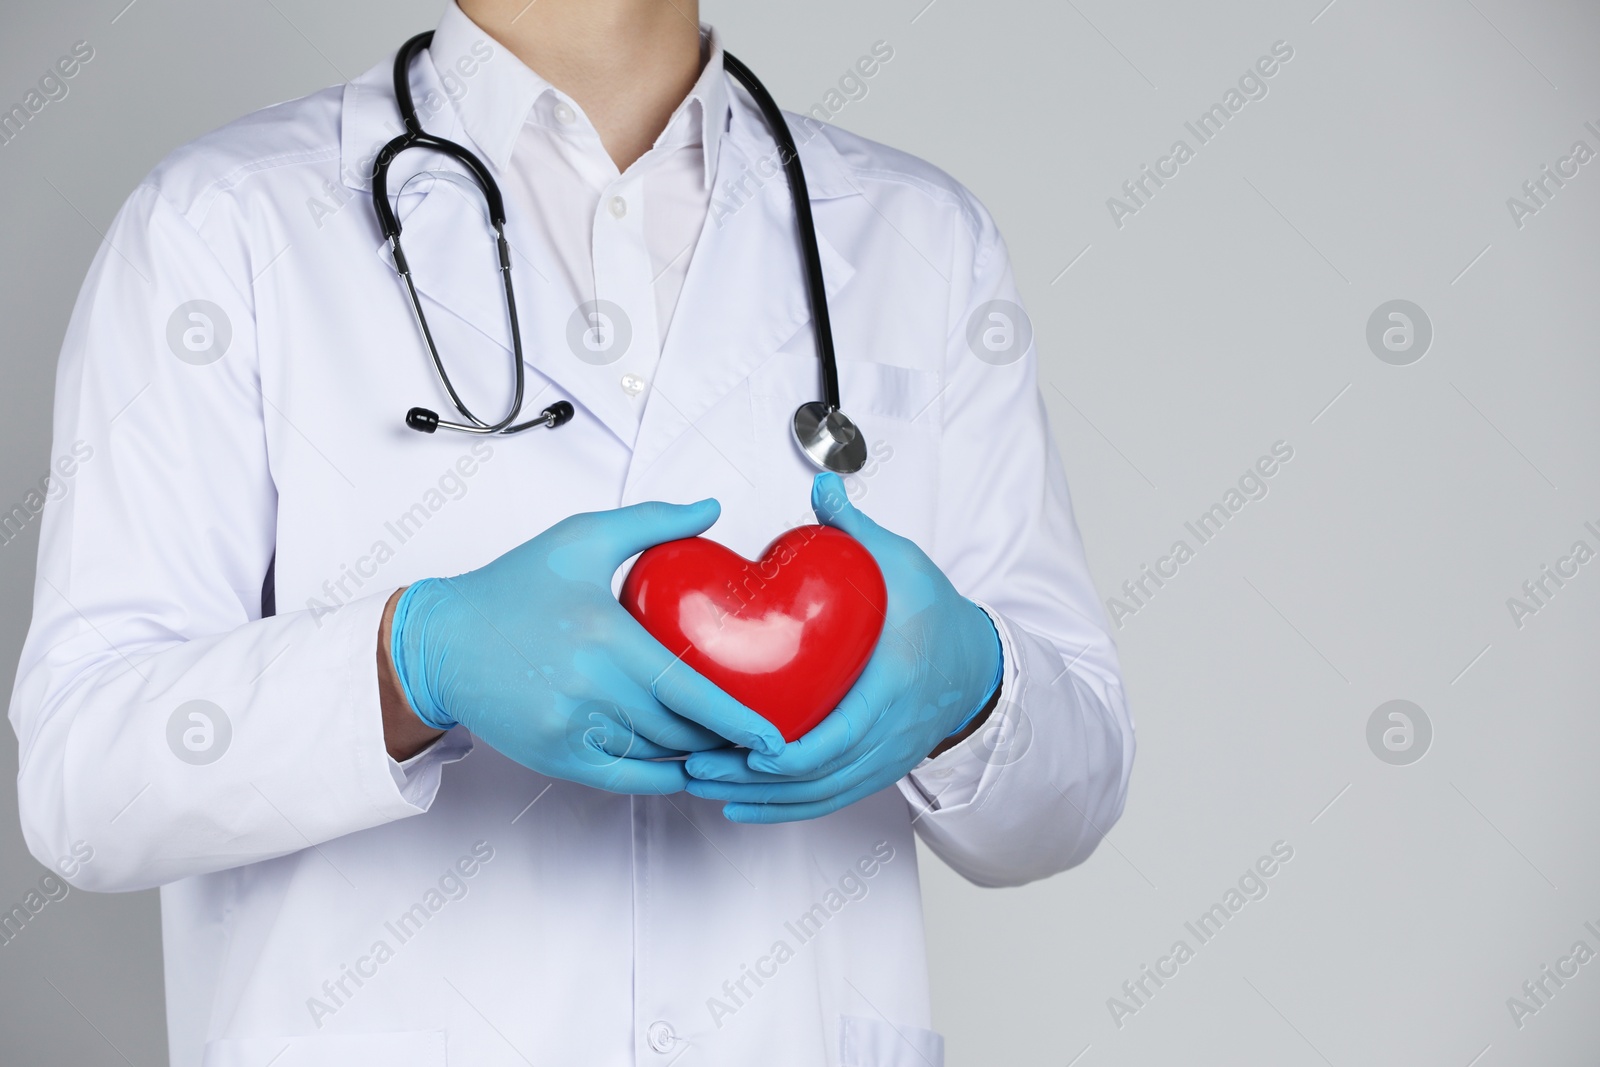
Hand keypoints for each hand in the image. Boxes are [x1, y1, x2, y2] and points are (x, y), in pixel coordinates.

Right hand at [388, 499, 785, 793]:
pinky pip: (624, 779)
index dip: (737, 720)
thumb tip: (711, 510)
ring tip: (731, 751)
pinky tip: (686, 768)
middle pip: (678, 731)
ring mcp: (569, 728)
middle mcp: (588, 688)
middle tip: (760, 737)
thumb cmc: (512, 587)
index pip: (686, 690)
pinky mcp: (554, 756)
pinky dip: (660, 778)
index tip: (774, 735)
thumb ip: (652, 522)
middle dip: (724, 739)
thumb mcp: (580, 538)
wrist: (441, 642)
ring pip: (655, 757)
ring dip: (697, 758)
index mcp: (604, 636)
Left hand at [684, 473, 1001, 821]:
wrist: (977, 662)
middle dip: (750, 777)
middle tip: (694, 762)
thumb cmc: (937, 614)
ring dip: (757, 798)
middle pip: (816, 775)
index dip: (788, 751)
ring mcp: (883, 758)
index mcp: (892, 685)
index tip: (742, 743)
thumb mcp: (904, 564)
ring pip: (816, 795)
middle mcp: (888, 732)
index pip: (840, 734)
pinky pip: (828, 801)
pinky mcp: (875, 770)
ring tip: (701, 782)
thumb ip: (857, 529)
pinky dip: (781, 810)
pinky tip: (737, 804)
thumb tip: (821, 488)